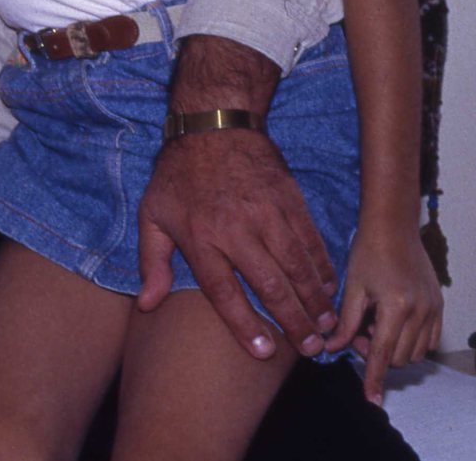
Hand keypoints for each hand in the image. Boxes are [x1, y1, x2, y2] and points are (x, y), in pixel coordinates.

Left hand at [136, 128, 337, 360]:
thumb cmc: (177, 176)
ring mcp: (266, 214)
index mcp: (200, 237)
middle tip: (312, 349)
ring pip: (297, 266)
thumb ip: (151, 262)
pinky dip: (322, 268)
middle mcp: (235, 229)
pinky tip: (329, 289)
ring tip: (327, 326)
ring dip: (315, 300)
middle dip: (294, 321)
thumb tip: (146, 305)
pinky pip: (311, 241)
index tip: (263, 351)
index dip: (244, 324)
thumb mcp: (151, 215)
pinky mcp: (289, 199)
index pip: (223, 291)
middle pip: (269, 285)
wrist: (211, 124)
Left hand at [328, 218, 441, 403]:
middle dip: (374, 354)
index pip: (381, 354)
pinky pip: (429, 341)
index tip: (370, 399)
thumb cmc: (367, 252)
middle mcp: (420, 312)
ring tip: (373, 325)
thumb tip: (330, 348)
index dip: (373, 378)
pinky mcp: (439, 307)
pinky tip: (390, 323)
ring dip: (392, 348)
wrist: (394, 227)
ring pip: (414, 353)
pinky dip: (409, 341)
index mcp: (395, 307)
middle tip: (357, 333)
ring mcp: (434, 310)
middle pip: (397, 357)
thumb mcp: (351, 287)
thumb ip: (344, 321)